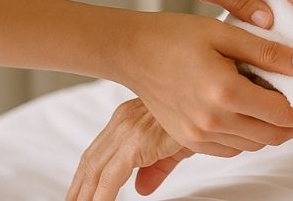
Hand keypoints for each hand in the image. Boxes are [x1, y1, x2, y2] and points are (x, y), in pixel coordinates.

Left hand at [67, 98, 193, 200]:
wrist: (215, 101)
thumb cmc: (200, 113)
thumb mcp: (174, 145)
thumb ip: (154, 167)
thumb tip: (142, 187)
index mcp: (127, 118)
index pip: (96, 152)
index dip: (84, 176)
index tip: (77, 193)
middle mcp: (123, 120)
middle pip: (90, 161)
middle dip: (78, 187)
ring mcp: (128, 129)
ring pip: (95, 169)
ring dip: (85, 194)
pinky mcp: (137, 142)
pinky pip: (111, 176)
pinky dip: (101, 195)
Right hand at [119, 12, 292, 158]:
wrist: (132, 52)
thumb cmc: (177, 35)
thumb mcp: (225, 34)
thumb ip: (268, 52)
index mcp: (225, 92)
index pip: (284, 114)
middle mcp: (212, 121)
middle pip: (273, 135)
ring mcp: (198, 135)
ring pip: (254, 143)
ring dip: (276, 130)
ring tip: (290, 108)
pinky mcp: (188, 139)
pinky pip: (232, 146)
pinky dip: (251, 135)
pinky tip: (256, 113)